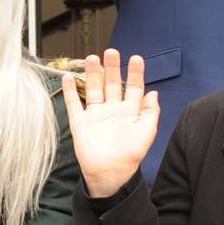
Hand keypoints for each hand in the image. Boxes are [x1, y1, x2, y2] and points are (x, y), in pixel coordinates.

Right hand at [61, 49, 159, 198]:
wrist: (110, 172)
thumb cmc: (130, 155)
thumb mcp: (147, 132)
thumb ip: (151, 112)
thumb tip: (154, 92)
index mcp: (130, 112)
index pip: (133, 87)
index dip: (135, 73)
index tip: (136, 58)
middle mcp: (112, 110)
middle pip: (112, 83)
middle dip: (112, 67)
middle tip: (112, 51)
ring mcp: (95, 115)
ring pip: (94, 89)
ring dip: (93, 74)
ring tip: (93, 57)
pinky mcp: (80, 122)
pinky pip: (74, 103)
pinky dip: (70, 90)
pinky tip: (69, 77)